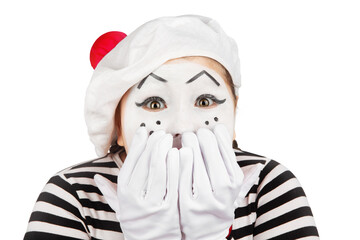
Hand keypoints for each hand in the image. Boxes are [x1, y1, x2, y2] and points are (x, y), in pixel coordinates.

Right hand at [94, 126, 180, 239]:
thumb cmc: (138, 223)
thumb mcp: (121, 209)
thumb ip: (110, 193)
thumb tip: (96, 178)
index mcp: (123, 193)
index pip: (129, 163)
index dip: (137, 145)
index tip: (144, 131)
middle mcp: (134, 198)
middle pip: (144, 163)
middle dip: (153, 144)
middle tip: (161, 132)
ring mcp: (151, 204)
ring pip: (158, 171)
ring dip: (164, 151)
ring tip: (169, 138)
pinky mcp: (168, 210)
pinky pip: (173, 182)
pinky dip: (176, 166)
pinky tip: (180, 153)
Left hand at [178, 123, 244, 239]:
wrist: (206, 234)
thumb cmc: (218, 202)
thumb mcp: (233, 188)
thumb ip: (238, 168)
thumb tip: (242, 147)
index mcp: (235, 180)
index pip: (224, 146)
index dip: (214, 134)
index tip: (208, 131)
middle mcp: (223, 189)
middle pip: (207, 148)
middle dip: (199, 136)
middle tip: (192, 133)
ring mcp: (205, 198)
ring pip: (192, 158)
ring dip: (187, 143)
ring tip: (183, 139)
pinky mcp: (187, 205)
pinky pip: (179, 175)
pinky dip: (176, 159)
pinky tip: (174, 152)